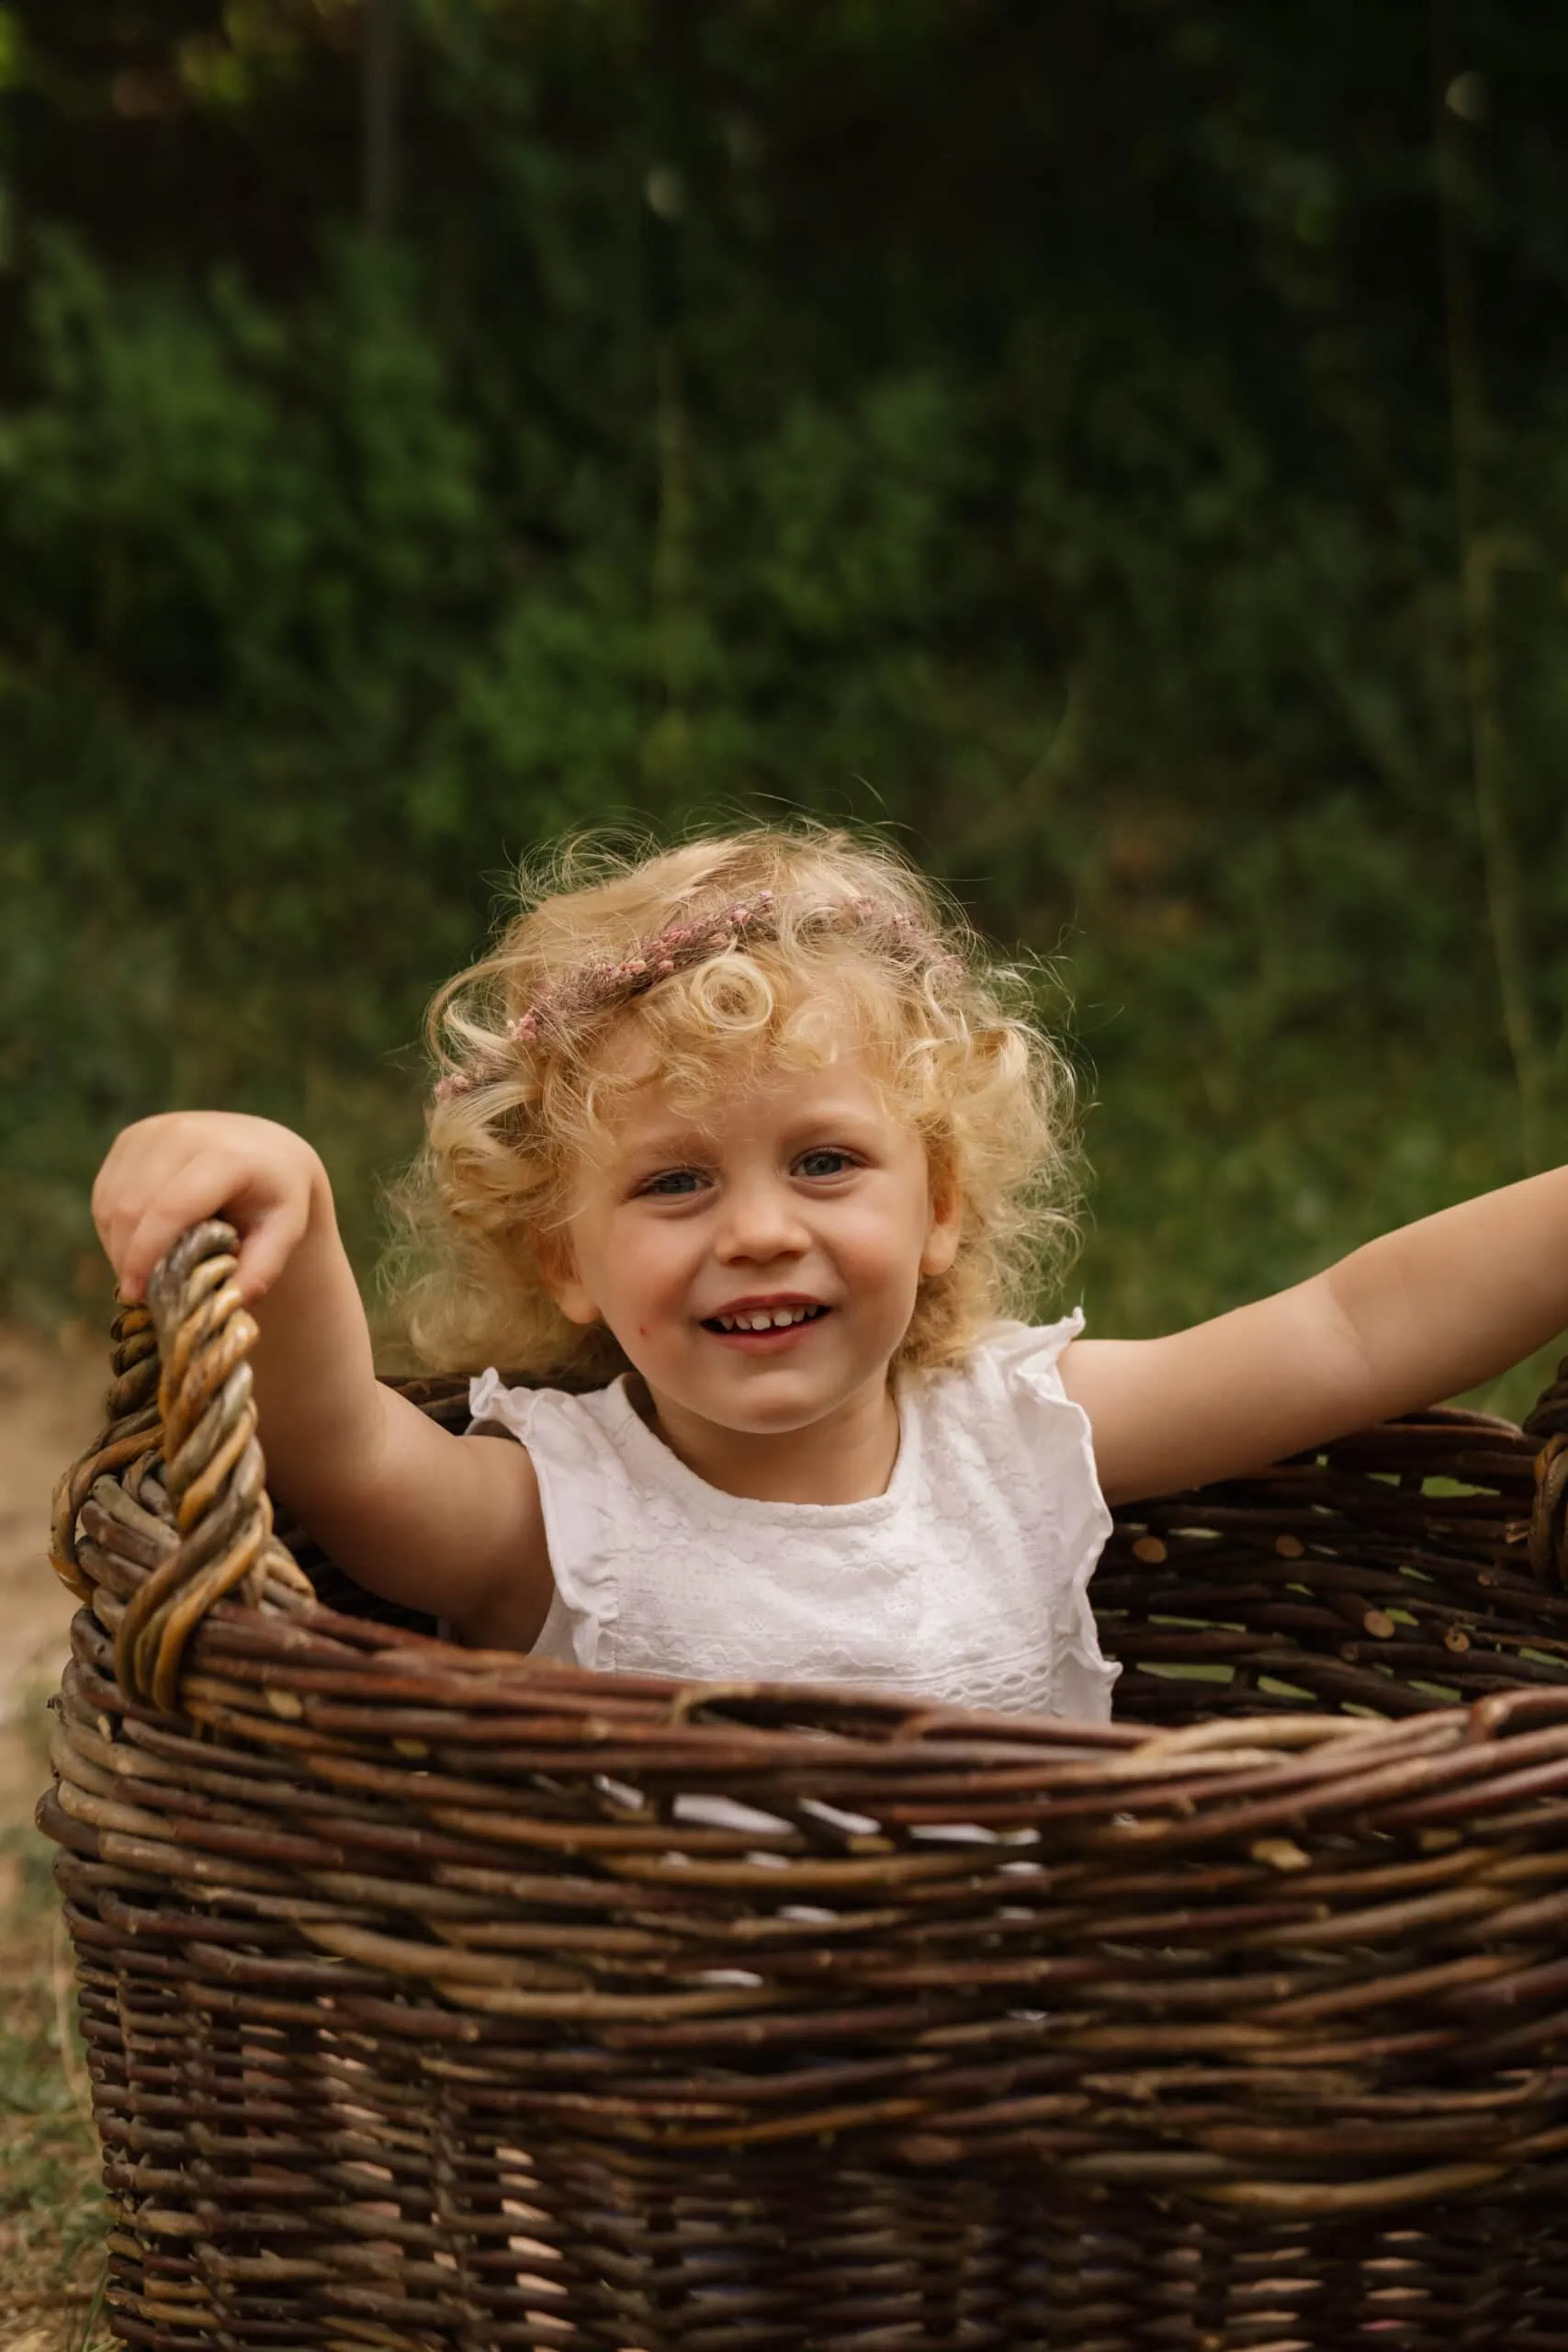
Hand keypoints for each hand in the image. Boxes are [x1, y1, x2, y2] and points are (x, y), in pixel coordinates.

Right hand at [92, 1112, 326, 1305]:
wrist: (264, 1150)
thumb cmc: (275, 1197)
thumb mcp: (286, 1232)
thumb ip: (263, 1269)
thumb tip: (230, 1302)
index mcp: (228, 1155)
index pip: (171, 1208)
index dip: (147, 1255)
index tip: (137, 1295)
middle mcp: (185, 1133)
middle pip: (132, 1207)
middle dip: (128, 1258)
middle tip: (141, 1293)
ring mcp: (152, 1131)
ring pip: (111, 1202)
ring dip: (119, 1245)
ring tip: (148, 1269)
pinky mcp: (131, 1137)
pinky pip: (105, 1193)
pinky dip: (113, 1228)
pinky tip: (141, 1243)